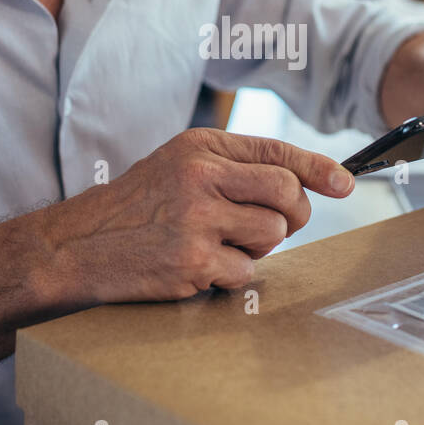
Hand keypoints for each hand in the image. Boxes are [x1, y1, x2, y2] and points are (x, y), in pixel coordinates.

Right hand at [36, 128, 353, 303]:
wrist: (79, 245)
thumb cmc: (137, 206)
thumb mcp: (179, 166)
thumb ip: (234, 167)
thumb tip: (303, 182)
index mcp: (201, 148)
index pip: (276, 152)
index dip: (319, 169)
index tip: (344, 184)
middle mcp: (200, 178)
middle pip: (287, 193)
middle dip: (293, 214)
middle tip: (272, 225)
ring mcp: (197, 221)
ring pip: (274, 234)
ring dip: (259, 247)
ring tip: (223, 244)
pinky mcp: (192, 263)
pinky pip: (247, 273)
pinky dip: (232, 276)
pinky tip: (201, 267)